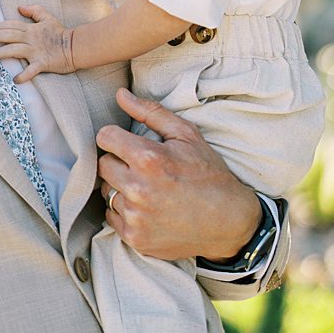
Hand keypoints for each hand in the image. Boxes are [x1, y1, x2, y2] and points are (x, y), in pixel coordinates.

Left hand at [0, 5, 73, 81]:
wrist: (76, 47)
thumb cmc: (60, 33)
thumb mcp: (47, 18)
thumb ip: (34, 10)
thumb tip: (20, 7)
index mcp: (30, 29)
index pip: (9, 26)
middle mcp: (30, 39)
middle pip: (7, 36)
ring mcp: (36, 51)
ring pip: (14, 50)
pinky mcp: (43, 63)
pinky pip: (31, 70)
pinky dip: (24, 75)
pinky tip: (15, 80)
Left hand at [96, 89, 260, 260]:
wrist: (231, 222)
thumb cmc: (209, 174)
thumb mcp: (187, 136)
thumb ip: (150, 112)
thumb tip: (120, 94)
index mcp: (149, 159)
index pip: (105, 137)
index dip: (116, 137)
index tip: (128, 144)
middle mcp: (138, 189)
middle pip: (102, 165)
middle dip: (118, 162)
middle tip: (141, 167)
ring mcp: (136, 217)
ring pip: (106, 191)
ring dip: (120, 187)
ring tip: (147, 188)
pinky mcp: (135, 238)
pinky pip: (112, 215)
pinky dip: (124, 211)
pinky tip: (148, 207)